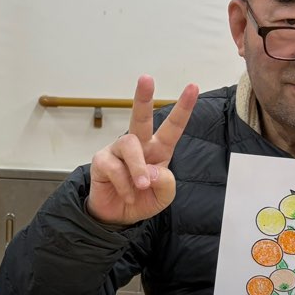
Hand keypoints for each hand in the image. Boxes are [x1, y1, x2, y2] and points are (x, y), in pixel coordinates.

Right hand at [86, 75, 198, 225]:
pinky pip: (114, 167)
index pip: (173, 127)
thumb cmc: (143, 199)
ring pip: (129, 145)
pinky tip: (127, 194)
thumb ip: (166, 182)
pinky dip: (124, 184)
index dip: (184, 108)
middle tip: (146, 78)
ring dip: (138, 168)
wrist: (119, 216)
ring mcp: (118, 151)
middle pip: (140, 117)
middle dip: (143, 96)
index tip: (193, 87)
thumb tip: (151, 170)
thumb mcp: (164, 196)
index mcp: (159, 150)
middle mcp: (138, 145)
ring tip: (141, 186)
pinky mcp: (101, 161)